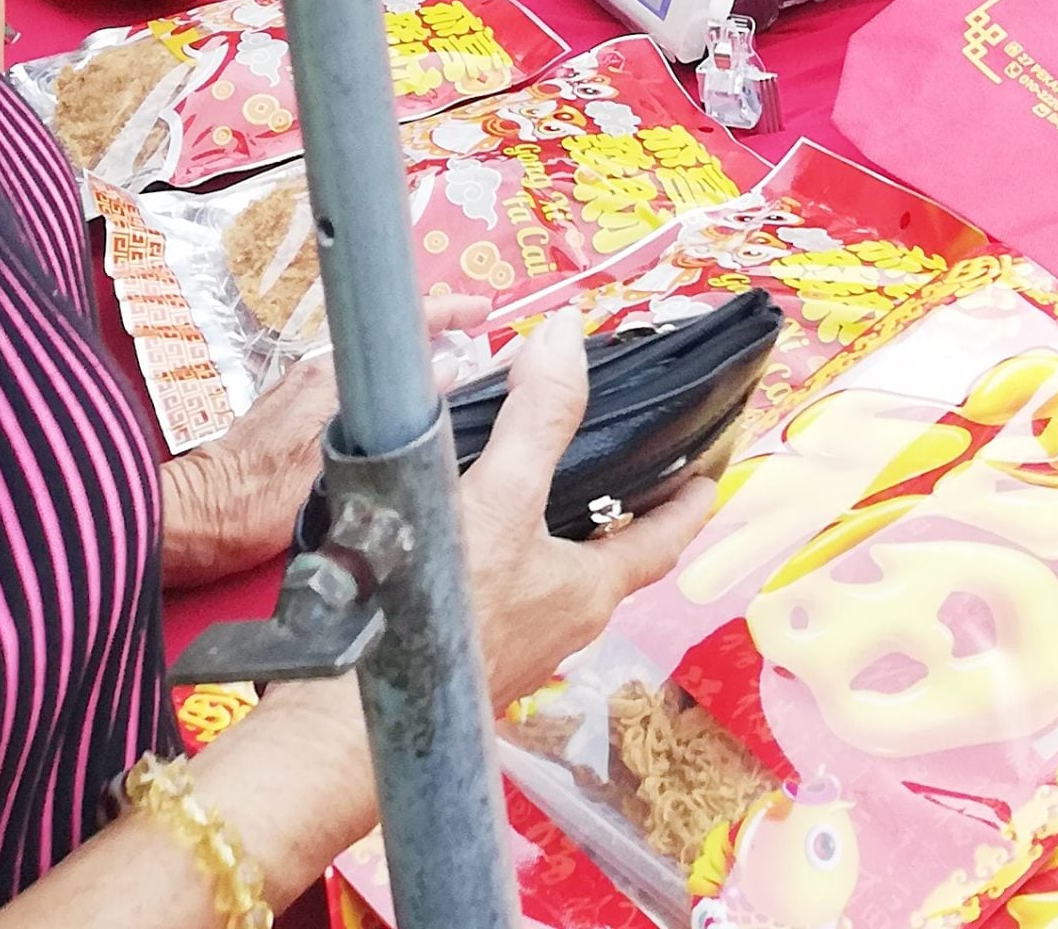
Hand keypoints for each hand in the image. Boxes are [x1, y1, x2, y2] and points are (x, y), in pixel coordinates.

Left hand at [161, 293, 492, 587]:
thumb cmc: (252, 502)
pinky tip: (405, 414)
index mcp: (329, 376)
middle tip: (479, 342)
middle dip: (435, 335)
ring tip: (454, 376)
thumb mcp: (328, 464)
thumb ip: (388, 420)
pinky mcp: (295, 418)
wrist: (191, 523)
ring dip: (412, 365)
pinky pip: (358, 388)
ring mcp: (303, 394)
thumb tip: (444, 371)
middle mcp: (316, 373)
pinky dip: (389, 389)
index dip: (445, 311)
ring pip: (375, 368)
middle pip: (388, 342)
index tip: (482, 311)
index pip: (396, 327)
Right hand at [457, 312, 714, 709]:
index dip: (690, 502)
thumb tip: (568, 335)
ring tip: (536, 468)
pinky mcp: (462, 652)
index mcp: (589, 592)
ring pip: (553, 571)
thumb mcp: (501, 498)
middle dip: (619, 504)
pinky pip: (502, 587)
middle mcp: (561, 625)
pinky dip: (502, 546)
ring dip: (553, 522)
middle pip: (610, 554)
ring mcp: (512, 644)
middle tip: (619, 452)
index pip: (665, 540)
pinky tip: (463, 521)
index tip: (710, 472)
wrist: (346, 722)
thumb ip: (538, 416)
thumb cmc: (439, 614)